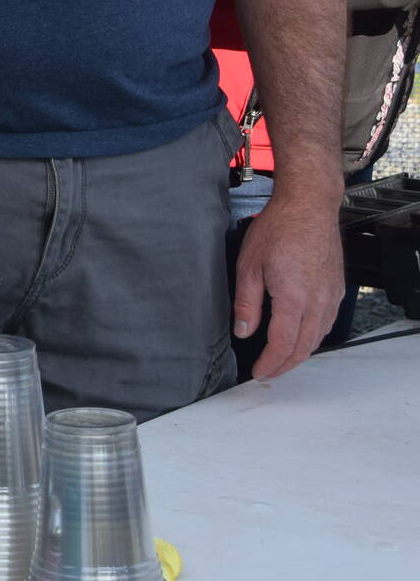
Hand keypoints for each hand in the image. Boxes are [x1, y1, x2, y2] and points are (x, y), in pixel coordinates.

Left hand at [233, 188, 344, 378]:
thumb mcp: (248, 266)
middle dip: (285, 365)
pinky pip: (326, 322)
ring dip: (300, 353)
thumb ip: (246, 303)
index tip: (258, 373)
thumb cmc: (278, 229)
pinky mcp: (337, 289)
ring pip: (318, 337)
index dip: (270, 364)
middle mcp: (317, 301)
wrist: (308, 207)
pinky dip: (313, 337)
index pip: (282, 344)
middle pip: (304, 347)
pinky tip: (300, 336)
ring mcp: (331, 296)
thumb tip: (244, 331)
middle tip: (268, 373)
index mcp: (293, 298)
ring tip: (281, 360)